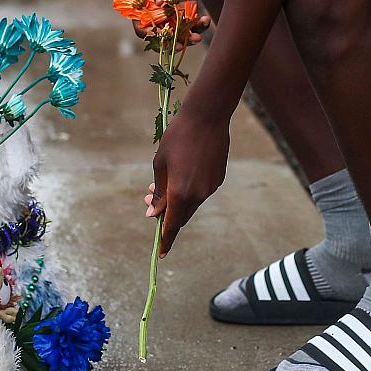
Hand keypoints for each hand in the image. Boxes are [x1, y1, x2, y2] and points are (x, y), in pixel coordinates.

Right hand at [134, 0, 210, 47]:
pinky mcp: (188, 8)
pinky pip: (193, 21)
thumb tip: (159, 4)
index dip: (151, 36)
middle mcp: (158, 15)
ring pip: (180, 32)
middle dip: (173, 42)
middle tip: (183, 45)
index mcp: (143, 9)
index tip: (161, 37)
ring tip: (196, 37)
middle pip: (163, 35)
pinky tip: (205, 20)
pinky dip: (200, 24)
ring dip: (188, 37)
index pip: (143, 29)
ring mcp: (173, 13)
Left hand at [144, 109, 229, 255]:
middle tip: (151, 201)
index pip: (172, 225)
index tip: (161, 253)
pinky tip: (183, 171)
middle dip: (167, 215)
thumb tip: (155, 213)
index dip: (165, 240)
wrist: (207, 116)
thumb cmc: (177, 137)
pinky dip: (190, 190)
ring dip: (178, 201)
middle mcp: (199, 194)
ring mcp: (211, 187)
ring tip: (162, 183)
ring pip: (191, 203)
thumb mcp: (161, 164)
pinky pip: (201, 191)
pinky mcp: (218, 179)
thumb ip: (159, 192)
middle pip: (182, 216)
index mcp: (181, 192)